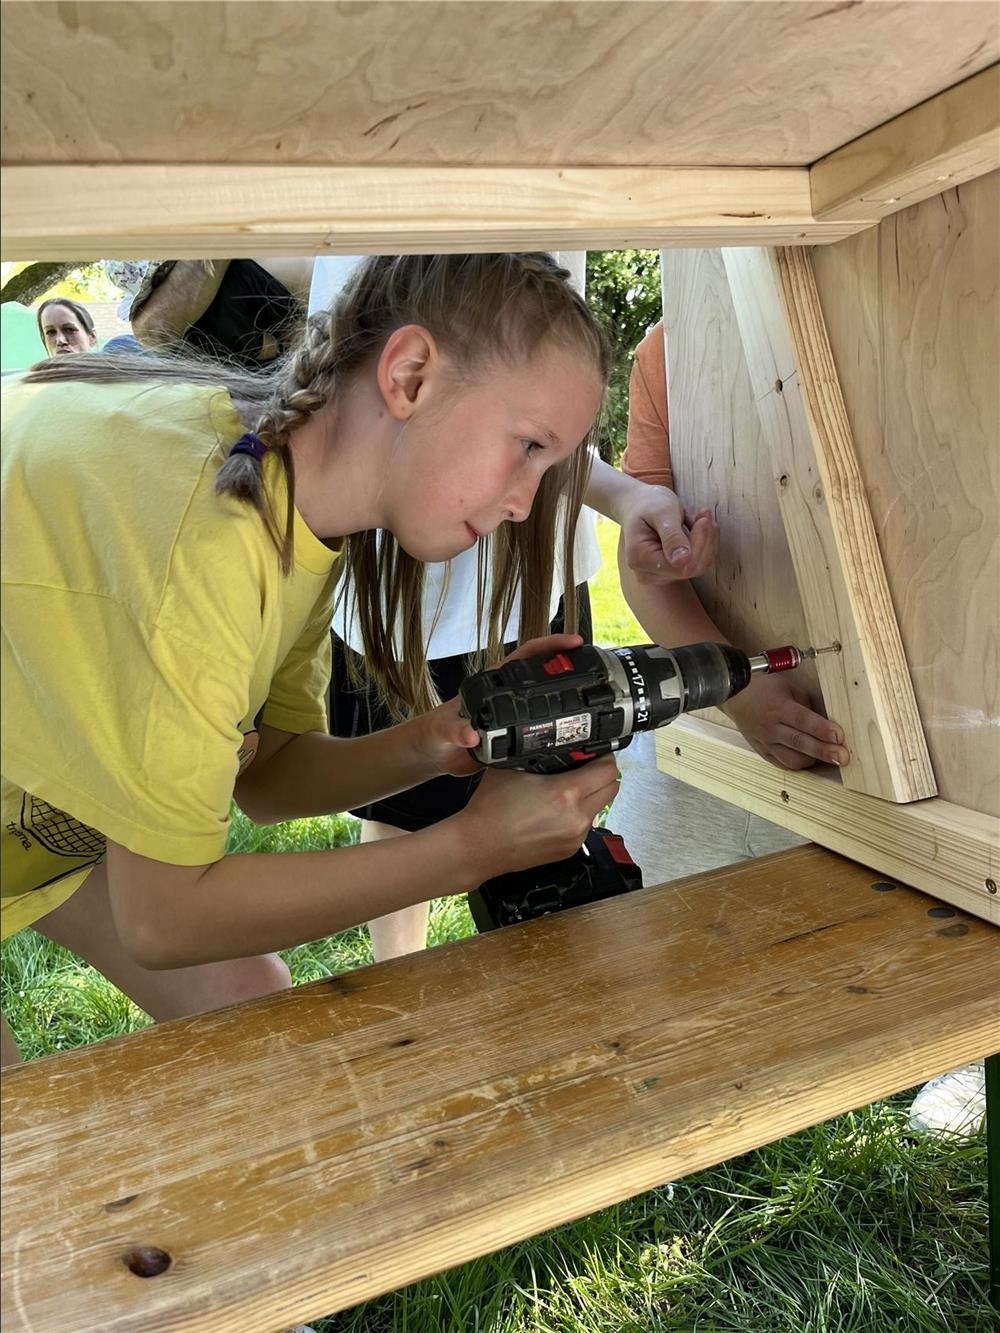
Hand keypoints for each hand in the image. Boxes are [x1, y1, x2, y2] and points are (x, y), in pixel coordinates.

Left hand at [414, 633, 587, 778]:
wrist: (432, 756)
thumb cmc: (433, 735)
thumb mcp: (442, 732)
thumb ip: (455, 731)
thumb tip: (471, 734)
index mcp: (492, 684)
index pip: (526, 655)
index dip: (551, 646)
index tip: (573, 643)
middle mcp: (506, 696)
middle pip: (544, 674)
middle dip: (570, 667)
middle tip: (595, 669)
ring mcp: (512, 715)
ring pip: (546, 700)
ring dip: (568, 697)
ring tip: (596, 700)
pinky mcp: (515, 737)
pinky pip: (542, 728)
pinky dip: (559, 729)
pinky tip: (576, 737)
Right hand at [458, 755, 620, 879]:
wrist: (479, 846)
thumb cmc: (491, 809)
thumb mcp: (514, 767)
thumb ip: (539, 754)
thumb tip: (556, 745)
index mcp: (566, 794)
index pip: (608, 770)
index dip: (603, 756)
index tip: (594, 752)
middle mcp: (577, 818)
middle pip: (612, 788)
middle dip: (602, 775)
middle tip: (586, 767)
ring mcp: (575, 837)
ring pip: (599, 808)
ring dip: (590, 795)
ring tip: (566, 790)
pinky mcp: (569, 850)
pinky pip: (585, 825)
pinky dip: (577, 815)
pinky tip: (556, 811)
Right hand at [618, 485, 718, 584]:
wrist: (642, 504)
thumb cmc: (650, 504)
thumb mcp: (661, 512)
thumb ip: (672, 536)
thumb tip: (683, 560)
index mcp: (640, 558)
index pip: (679, 566)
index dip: (697, 545)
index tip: (704, 520)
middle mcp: (648, 572)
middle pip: (690, 568)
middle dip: (704, 541)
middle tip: (705, 515)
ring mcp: (660, 575)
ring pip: (698, 566)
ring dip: (707, 541)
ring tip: (703, 516)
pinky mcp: (672, 571)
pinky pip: (698, 563)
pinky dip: (705, 544)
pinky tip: (700, 525)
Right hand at [722, 673, 849, 770]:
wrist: (735, 698)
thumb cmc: (764, 688)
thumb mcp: (788, 688)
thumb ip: (807, 705)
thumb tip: (827, 722)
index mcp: (779, 708)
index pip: (803, 720)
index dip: (822, 729)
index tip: (839, 736)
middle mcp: (771, 728)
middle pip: (800, 743)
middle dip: (824, 751)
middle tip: (843, 757)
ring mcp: (766, 743)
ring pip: (792, 760)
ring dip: (813, 760)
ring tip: (830, 759)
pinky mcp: (763, 752)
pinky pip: (783, 764)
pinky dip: (799, 764)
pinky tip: (811, 760)